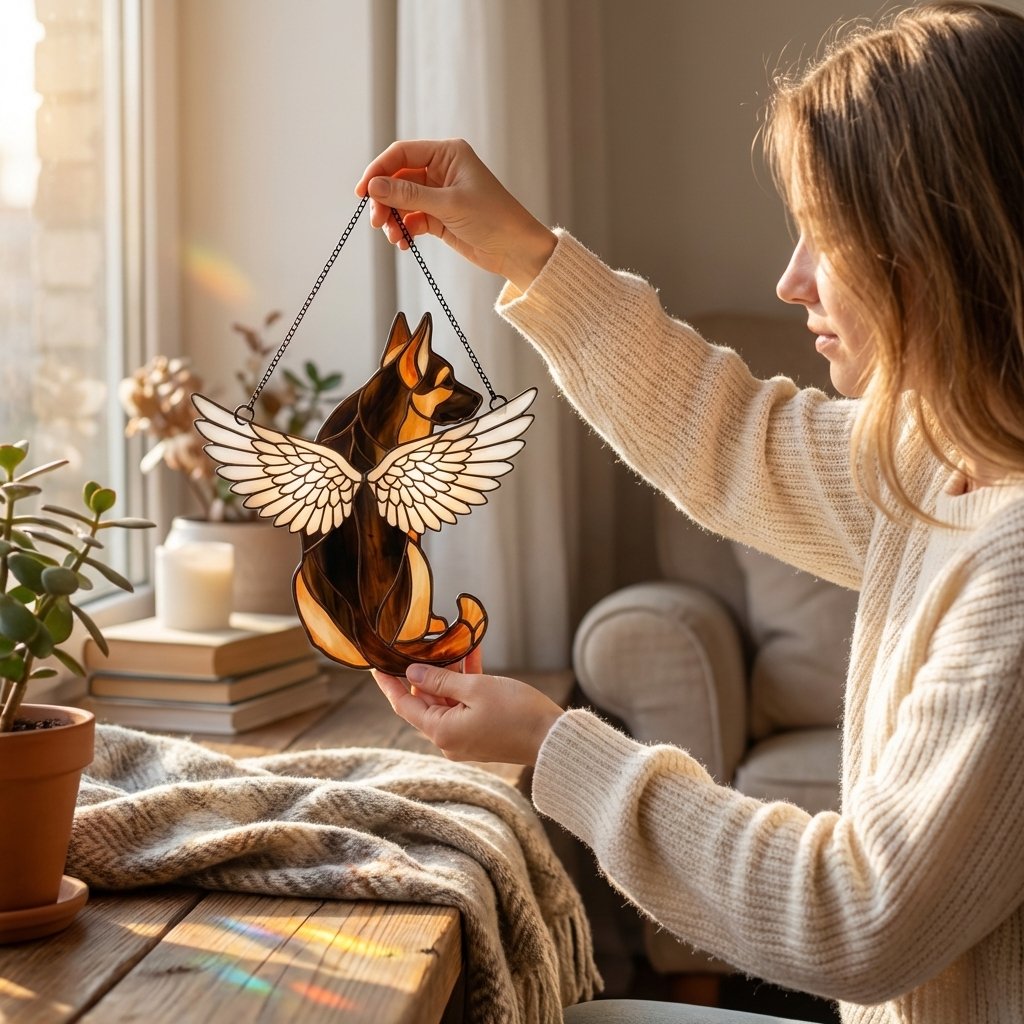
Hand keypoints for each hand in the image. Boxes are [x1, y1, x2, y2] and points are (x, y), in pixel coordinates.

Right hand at [355, 138, 556, 290]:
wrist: (516, 250)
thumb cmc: (493, 218)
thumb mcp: (449, 205)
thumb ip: (410, 195)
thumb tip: (374, 185)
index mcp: (447, 154)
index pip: (402, 154)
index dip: (379, 170)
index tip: (363, 192)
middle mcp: (441, 170)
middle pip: (398, 179)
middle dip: (385, 200)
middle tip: (378, 222)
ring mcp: (439, 194)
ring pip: (402, 201)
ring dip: (393, 218)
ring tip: (394, 238)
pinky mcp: (439, 217)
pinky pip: (412, 219)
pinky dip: (404, 230)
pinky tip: (404, 243)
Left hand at [371, 649, 563, 765]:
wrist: (553, 738)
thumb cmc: (516, 712)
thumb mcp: (475, 688)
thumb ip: (440, 679)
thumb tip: (412, 672)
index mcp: (441, 731)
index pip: (403, 704)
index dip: (389, 683)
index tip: (377, 664)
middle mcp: (448, 739)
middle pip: (425, 701)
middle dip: (425, 671)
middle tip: (422, 642)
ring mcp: (465, 737)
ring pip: (447, 700)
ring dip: (449, 673)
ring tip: (452, 642)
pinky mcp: (480, 732)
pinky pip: (464, 705)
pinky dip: (466, 684)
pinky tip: (471, 655)